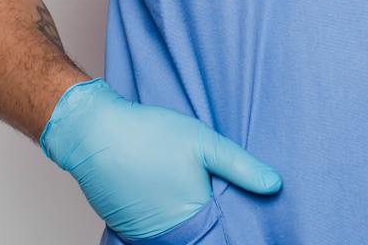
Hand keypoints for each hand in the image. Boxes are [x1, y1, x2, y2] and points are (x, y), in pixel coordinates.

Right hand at [39, 78, 281, 238]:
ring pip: (174, 235)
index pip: (219, 240)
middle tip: (214, 201)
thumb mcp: (204, 143)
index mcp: (190, 223)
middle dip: (210, 226)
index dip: (232, 230)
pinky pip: (153, 230)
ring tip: (186, 194)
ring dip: (185, 223)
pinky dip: (163, 219)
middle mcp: (165, 237)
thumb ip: (241, 167)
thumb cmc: (149, 134)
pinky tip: (166, 195)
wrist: (92, 132)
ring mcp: (142, 234)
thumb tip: (274, 186)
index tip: (249, 224)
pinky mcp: (124, 226)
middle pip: (197, 238)